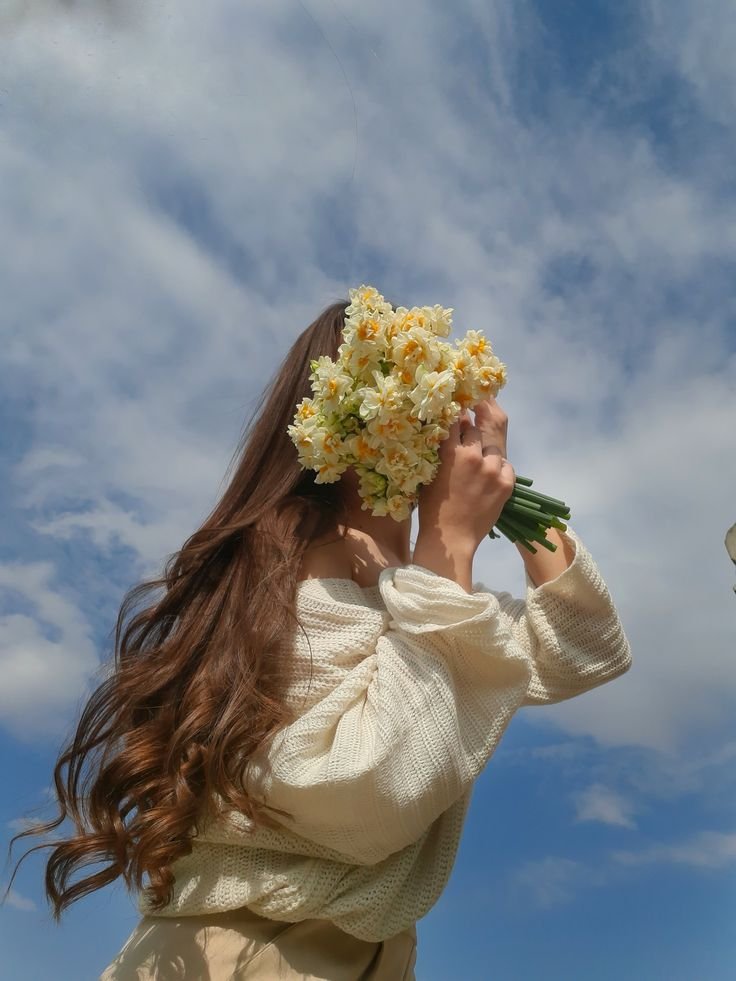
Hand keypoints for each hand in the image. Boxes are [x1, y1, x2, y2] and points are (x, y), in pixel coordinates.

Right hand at [416, 401, 515, 556]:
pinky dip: (499, 469)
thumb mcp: (430, 473)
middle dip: (471, 433)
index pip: (456, 419)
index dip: (456, 414)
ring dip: (486, 452)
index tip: (456, 412)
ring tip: (479, 466)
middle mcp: (474, 455)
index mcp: (451, 451)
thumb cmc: (433, 508)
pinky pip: (506, 465)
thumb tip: (448, 431)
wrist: (452, 538)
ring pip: (493, 448)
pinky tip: (489, 478)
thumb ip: (440, 450)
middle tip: (466, 443)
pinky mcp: (506, 483)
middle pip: (476, 430)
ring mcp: (492, 469)